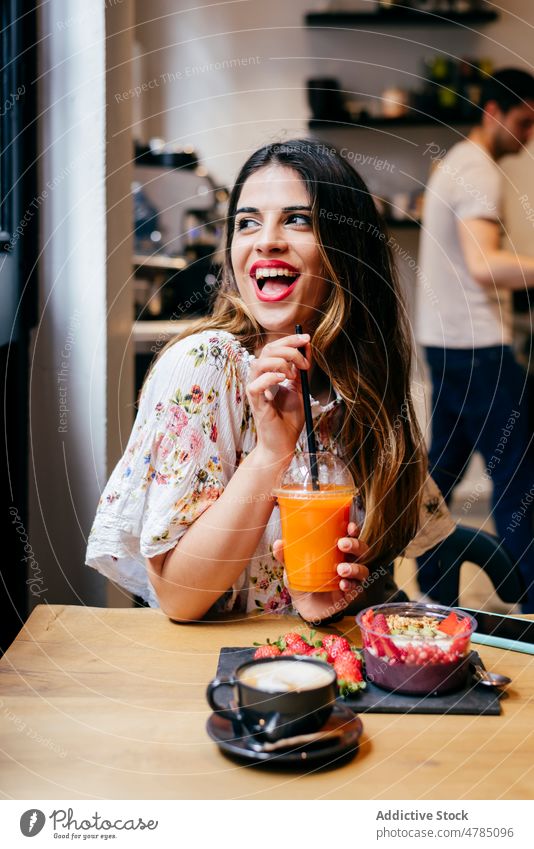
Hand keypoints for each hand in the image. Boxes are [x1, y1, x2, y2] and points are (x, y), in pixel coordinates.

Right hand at [246, 333, 310, 461]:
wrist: (283, 444)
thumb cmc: (289, 420)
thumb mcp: (300, 389)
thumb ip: (302, 370)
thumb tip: (307, 347)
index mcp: (269, 374)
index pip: (274, 348)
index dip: (290, 340)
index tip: (307, 339)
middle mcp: (260, 379)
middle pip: (266, 350)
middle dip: (288, 346)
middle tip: (304, 354)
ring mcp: (256, 391)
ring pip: (259, 363)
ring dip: (280, 362)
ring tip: (293, 374)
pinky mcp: (255, 403)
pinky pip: (255, 385)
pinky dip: (270, 378)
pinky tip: (283, 380)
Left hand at [273, 522, 369, 623]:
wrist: (302, 606)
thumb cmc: (302, 580)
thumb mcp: (292, 566)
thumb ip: (285, 555)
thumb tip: (278, 543)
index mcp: (336, 551)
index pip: (350, 536)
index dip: (353, 530)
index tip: (350, 526)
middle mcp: (347, 562)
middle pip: (361, 550)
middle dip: (355, 545)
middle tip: (342, 544)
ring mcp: (349, 579)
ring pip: (362, 570)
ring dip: (354, 568)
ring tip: (341, 569)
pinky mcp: (349, 595)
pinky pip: (356, 589)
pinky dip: (350, 586)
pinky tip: (342, 585)